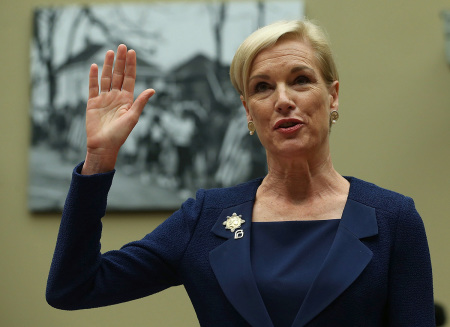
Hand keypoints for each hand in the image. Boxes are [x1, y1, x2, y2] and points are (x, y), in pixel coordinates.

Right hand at [82, 44, 154, 174]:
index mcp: (127, 100)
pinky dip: (94, 77)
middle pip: (118, 75)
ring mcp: (104, 99)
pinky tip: (95, 66)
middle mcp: (116, 97)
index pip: (129, 78)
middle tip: (122, 46)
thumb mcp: (132, 117)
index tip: (132, 52)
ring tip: (110, 52)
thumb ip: (140, 102)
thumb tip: (152, 89)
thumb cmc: (120, 135)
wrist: (103, 146)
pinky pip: (93, 87)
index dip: (130, 66)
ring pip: (106, 78)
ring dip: (108, 65)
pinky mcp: (92, 103)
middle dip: (120, 61)